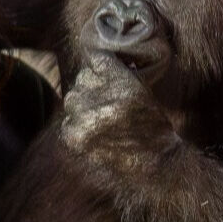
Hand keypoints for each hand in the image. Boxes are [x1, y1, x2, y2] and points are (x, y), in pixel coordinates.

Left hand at [60, 53, 175, 173]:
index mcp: (119, 82)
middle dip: (93, 87)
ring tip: (102, 119)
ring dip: (83, 106)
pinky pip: (67, 122)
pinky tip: (95, 133)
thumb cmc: (151, 123)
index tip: (112, 80)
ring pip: (72, 98)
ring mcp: (85, 119)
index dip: (105, 69)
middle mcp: (100, 98)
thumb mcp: (141, 88)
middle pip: (83, 78)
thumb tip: (95, 59)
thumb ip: (117, 71)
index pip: (97, 59)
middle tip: (108, 103)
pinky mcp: (76, 137)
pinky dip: (78, 127)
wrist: (154, 162)